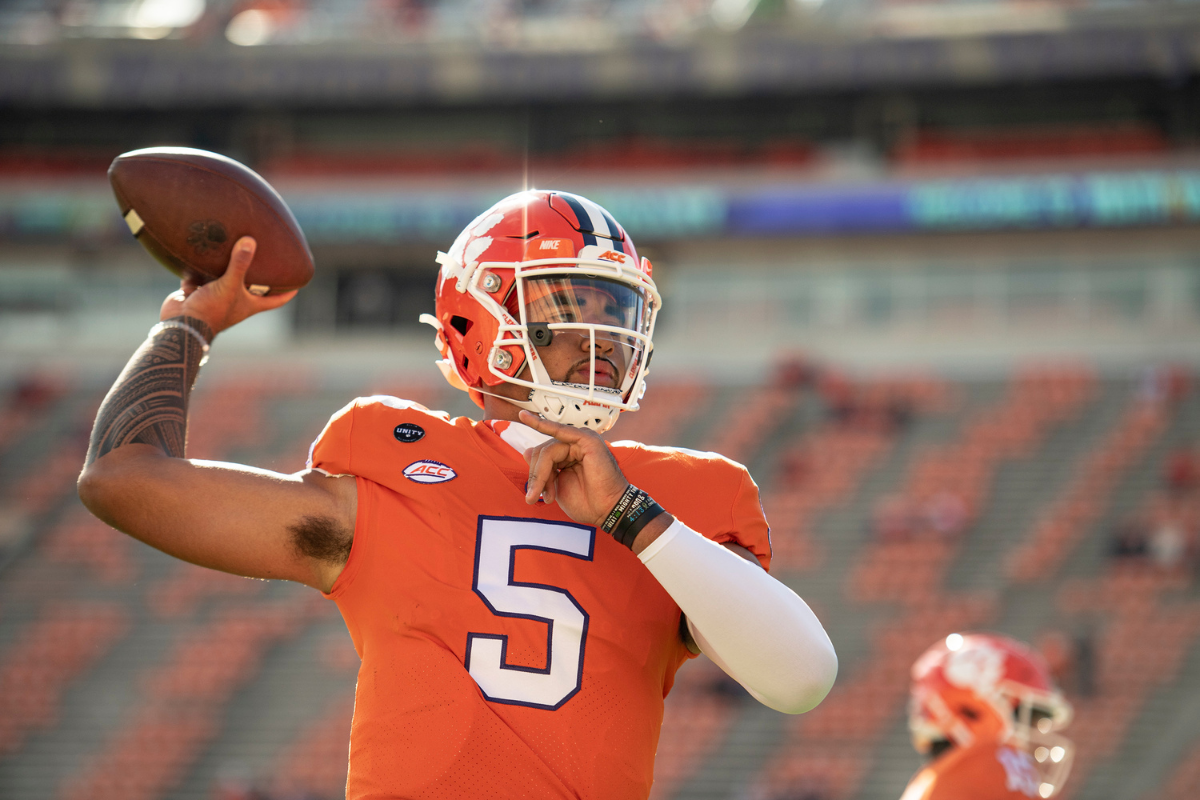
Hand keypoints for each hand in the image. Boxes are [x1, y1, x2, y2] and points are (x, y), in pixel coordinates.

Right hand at [159, 237, 296, 334]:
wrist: (181, 323)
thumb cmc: (211, 309)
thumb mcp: (229, 285)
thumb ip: (240, 264)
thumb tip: (250, 241)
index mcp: (249, 305)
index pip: (276, 300)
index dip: (288, 293)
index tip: (299, 283)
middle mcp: (235, 301)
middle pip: (252, 287)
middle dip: (258, 274)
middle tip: (265, 256)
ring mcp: (215, 296)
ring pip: (225, 279)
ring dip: (227, 267)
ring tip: (234, 246)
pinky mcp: (197, 292)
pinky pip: (201, 276)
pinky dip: (201, 266)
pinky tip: (203, 250)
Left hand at [519, 410, 628, 527]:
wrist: (607, 511)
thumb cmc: (588, 502)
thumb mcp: (557, 485)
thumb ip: (543, 468)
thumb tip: (527, 451)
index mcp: (569, 453)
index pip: (542, 455)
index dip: (535, 475)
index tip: (533, 495)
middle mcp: (575, 444)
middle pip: (542, 452)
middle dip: (537, 476)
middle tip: (539, 496)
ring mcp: (581, 440)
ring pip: (547, 451)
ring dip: (540, 474)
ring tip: (547, 495)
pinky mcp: (586, 439)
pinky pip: (559, 431)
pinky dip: (541, 424)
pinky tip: (526, 418)